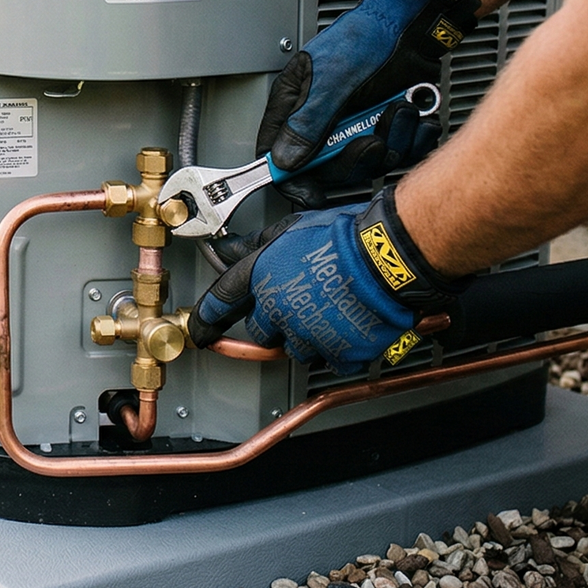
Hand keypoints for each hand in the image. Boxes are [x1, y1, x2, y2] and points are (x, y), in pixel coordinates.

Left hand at [187, 189, 461, 374]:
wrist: (387, 258)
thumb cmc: (344, 236)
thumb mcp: (291, 228)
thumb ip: (256, 244)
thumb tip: (228, 248)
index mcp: (261, 279)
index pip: (221, 303)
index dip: (207, 319)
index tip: (200, 331)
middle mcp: (278, 311)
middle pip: (261, 331)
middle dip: (273, 320)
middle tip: (300, 302)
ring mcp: (308, 336)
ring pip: (295, 347)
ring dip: (305, 334)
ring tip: (330, 308)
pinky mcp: (338, 353)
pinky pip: (330, 359)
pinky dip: (338, 347)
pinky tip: (349, 324)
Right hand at [260, 0, 478, 206]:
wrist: (412, 25)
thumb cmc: (368, 37)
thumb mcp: (332, 80)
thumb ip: (308, 122)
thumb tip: (284, 160)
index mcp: (295, 104)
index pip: (277, 153)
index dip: (292, 179)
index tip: (311, 194)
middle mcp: (323, 119)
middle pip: (328, 168)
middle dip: (358, 158)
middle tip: (372, 139)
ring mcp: (355, 124)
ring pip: (369, 163)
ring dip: (392, 142)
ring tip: (397, 111)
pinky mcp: (385, 126)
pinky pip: (399, 153)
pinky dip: (413, 139)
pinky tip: (415, 117)